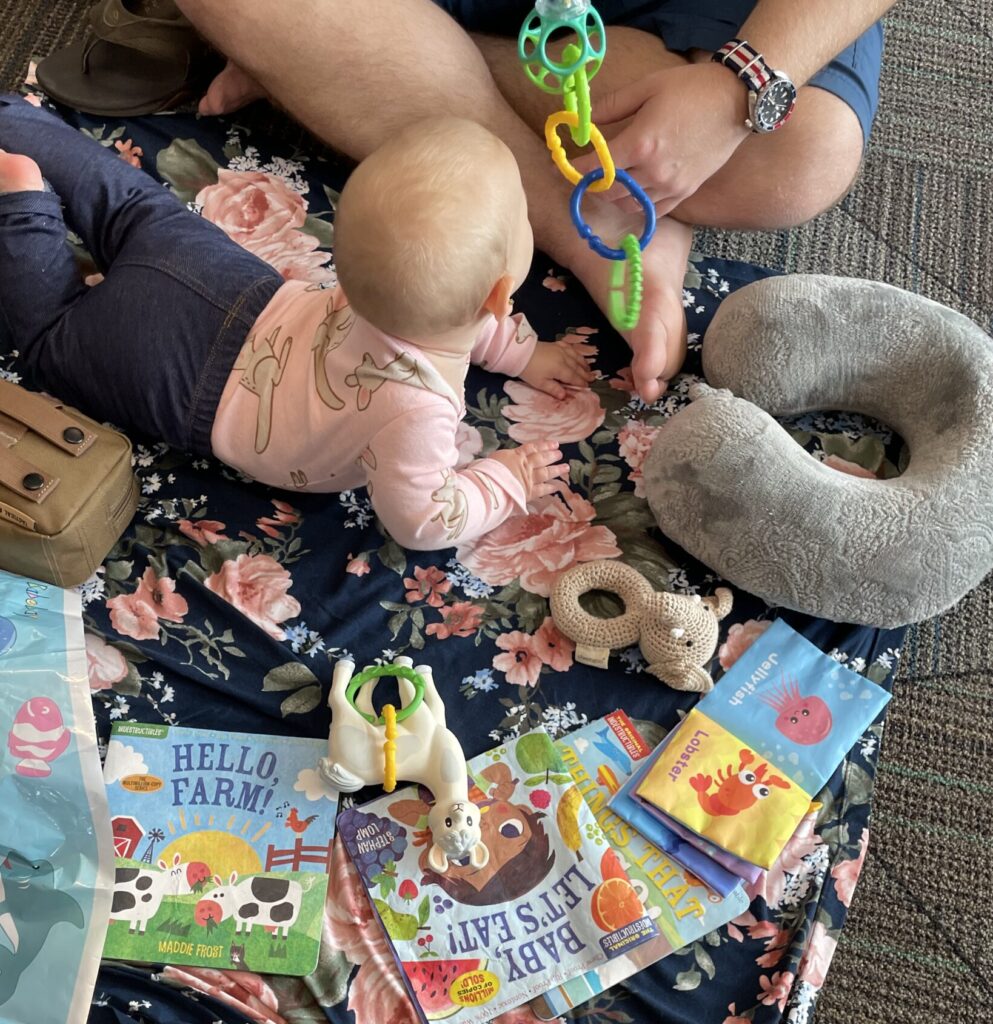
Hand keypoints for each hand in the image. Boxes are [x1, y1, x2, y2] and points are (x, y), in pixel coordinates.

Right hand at [489, 441, 568, 501]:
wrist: (488, 485)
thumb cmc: (484, 471)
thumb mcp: (490, 460)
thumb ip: (498, 460)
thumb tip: (495, 461)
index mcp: (514, 455)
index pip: (532, 448)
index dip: (543, 445)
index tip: (553, 443)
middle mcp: (524, 465)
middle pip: (541, 458)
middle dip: (551, 455)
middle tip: (560, 453)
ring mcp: (528, 479)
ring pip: (545, 473)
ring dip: (556, 470)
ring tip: (565, 467)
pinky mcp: (529, 492)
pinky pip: (541, 489)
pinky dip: (549, 488)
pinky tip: (556, 486)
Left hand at [519, 339, 596, 398]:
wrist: (519, 352)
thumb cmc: (529, 370)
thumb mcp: (540, 383)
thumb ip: (553, 389)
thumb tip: (564, 396)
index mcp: (560, 369)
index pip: (574, 377)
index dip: (581, 382)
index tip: (587, 386)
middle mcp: (563, 358)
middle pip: (577, 367)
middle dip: (585, 373)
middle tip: (593, 378)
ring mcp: (560, 350)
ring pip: (575, 356)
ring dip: (582, 363)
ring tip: (588, 368)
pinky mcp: (555, 344)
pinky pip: (569, 348)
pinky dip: (575, 352)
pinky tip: (576, 354)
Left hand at [576, 62, 750, 214]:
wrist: (737, 100)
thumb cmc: (691, 89)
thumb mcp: (647, 87)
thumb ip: (612, 106)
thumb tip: (585, 119)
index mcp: (641, 144)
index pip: (596, 167)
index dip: (574, 169)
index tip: (562, 165)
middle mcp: (654, 171)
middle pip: (609, 191)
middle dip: (592, 184)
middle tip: (587, 173)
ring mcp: (671, 185)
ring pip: (628, 204)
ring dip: (613, 196)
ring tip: (609, 182)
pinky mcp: (684, 192)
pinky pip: (652, 210)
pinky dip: (636, 205)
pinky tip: (631, 193)